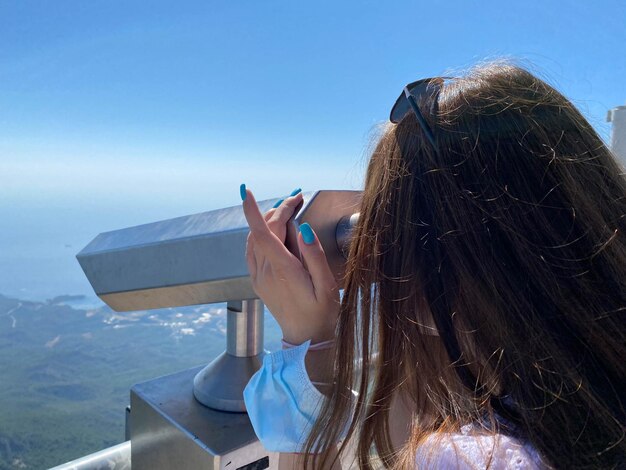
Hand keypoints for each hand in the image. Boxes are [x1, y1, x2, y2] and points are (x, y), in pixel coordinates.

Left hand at [241, 185, 338, 344]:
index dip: (252, 210)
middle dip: (278, 209)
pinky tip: (276, 231)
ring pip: (254, 239)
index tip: (246, 190)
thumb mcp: (326, 285)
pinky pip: (253, 250)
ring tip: (289, 210)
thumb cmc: (321, 313)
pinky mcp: (258, 281)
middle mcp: (265, 272)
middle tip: (297, 198)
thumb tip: (302, 228)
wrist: (305, 339)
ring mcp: (258, 277)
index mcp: (283, 271)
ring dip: (268, 220)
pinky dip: (261, 233)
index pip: (263, 233)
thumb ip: (314, 255)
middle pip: (263, 230)